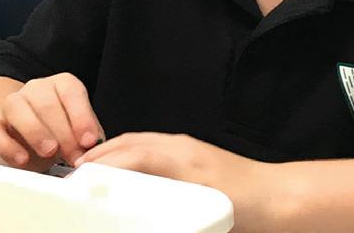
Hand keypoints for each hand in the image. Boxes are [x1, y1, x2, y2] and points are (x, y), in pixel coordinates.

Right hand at [0, 73, 103, 170]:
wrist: (24, 134)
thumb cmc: (58, 130)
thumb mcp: (77, 129)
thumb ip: (88, 135)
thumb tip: (98, 148)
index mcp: (61, 84)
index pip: (71, 92)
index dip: (81, 117)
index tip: (89, 141)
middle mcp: (36, 88)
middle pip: (46, 103)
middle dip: (63, 132)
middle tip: (72, 155)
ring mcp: (11, 104)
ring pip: (17, 108)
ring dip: (35, 132)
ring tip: (50, 152)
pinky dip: (8, 146)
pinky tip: (23, 159)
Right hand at [75, 132, 275, 231]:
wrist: (277, 198)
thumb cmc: (245, 206)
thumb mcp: (204, 212)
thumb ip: (167, 209)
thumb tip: (135, 208)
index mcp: (180, 158)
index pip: (133, 155)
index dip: (104, 165)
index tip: (80, 177)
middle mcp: (180, 147)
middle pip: (132, 142)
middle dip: (102, 154)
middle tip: (76, 174)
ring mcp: (187, 147)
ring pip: (141, 141)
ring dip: (115, 151)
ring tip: (93, 169)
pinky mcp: (192, 153)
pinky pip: (154, 146)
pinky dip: (132, 152)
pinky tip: (126, 168)